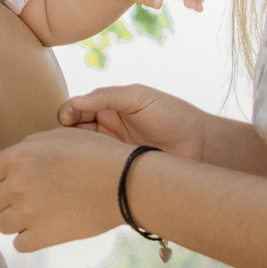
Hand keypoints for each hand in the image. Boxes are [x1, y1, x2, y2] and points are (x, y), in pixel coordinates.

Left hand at [0, 126, 135, 251]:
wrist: (127, 182)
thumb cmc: (97, 155)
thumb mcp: (60, 136)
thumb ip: (28, 147)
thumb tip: (9, 161)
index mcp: (18, 156)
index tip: (13, 183)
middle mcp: (17, 183)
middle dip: (7, 201)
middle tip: (29, 200)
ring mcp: (28, 211)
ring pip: (3, 224)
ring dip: (17, 222)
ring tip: (39, 216)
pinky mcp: (42, 236)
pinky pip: (19, 244)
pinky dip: (30, 240)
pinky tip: (46, 229)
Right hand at [59, 84, 216, 160]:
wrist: (201, 146)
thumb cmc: (173, 115)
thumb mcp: (138, 97)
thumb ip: (106, 96)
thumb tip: (74, 101)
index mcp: (110, 108)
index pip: (76, 109)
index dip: (67, 112)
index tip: (66, 119)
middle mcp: (107, 129)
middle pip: (74, 131)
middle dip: (65, 134)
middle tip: (65, 140)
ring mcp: (112, 151)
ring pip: (82, 152)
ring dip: (75, 153)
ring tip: (74, 155)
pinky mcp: (119, 171)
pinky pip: (96, 170)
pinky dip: (87, 170)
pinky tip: (86, 170)